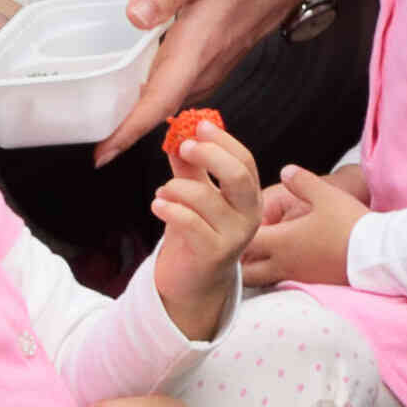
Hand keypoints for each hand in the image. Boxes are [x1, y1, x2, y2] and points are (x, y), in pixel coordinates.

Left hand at [101, 0, 314, 158]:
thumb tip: (135, 17)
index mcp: (197, 43)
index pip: (159, 100)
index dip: (128, 131)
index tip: (101, 156)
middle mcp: (206, 63)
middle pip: (160, 108)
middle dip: (124, 129)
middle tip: (86, 137)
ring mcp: (214, 63)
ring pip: (171, 100)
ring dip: (140, 114)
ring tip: (104, 120)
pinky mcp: (216, 58)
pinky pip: (182, 87)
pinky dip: (157, 97)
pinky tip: (139, 86)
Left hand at [142, 122, 254, 338]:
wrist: (193, 281)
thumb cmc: (196, 234)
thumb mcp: (194, 196)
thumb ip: (190, 167)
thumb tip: (179, 134)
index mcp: (248, 197)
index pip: (245, 161)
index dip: (223, 141)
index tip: (199, 125)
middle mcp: (249, 215)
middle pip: (239, 176)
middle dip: (210, 155)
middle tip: (184, 147)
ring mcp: (234, 236)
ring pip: (206, 198)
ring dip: (176, 188)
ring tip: (162, 192)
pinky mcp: (213, 254)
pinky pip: (189, 223)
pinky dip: (169, 209)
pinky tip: (158, 206)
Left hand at [245, 166, 366, 287]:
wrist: (377, 253)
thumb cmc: (349, 223)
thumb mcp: (326, 195)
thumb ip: (302, 181)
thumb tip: (285, 170)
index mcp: (281, 241)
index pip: (243, 241)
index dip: (234, 233)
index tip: (234, 224)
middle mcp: (283, 263)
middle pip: (244, 272)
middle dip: (237, 262)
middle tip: (239, 247)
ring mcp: (296, 277)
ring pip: (261, 282)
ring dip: (255, 271)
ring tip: (259, 257)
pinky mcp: (311, 283)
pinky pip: (282, 283)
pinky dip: (275, 276)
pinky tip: (284, 264)